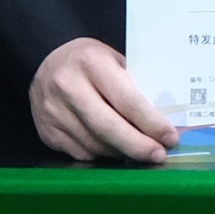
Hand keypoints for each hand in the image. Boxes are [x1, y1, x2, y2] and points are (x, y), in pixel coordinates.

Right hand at [31, 37, 177, 164]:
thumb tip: (165, 117)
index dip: (150, 123)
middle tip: (158, 154)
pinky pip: (81, 153)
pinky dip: (103, 154)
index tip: (169, 136)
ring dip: (123, 153)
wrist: (45, 64)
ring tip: (141, 151)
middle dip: (138, 146)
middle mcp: (68, 87)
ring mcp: (54, 112)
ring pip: (95, 145)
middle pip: (108, 127)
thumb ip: (134, 84)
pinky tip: (116, 149)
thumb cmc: (89, 61)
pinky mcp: (47, 133)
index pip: (126, 99)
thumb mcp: (113, 59)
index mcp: (91, 62)